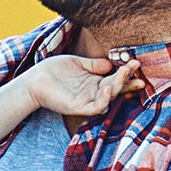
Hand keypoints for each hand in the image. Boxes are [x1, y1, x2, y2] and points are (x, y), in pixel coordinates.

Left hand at [25, 55, 142, 116]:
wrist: (33, 80)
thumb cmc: (53, 71)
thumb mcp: (76, 62)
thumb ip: (93, 64)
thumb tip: (110, 63)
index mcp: (94, 82)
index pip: (115, 78)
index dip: (127, 73)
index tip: (136, 62)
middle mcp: (94, 92)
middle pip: (116, 86)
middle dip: (127, 77)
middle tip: (135, 66)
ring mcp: (87, 101)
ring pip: (109, 96)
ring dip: (119, 85)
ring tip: (124, 72)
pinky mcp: (78, 107)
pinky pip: (96, 107)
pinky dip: (104, 99)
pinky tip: (107, 87)